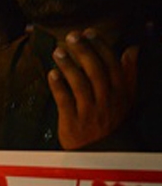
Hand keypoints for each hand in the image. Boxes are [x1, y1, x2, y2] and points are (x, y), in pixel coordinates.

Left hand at [49, 29, 138, 149]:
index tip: (88, 32)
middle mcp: (107, 100)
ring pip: (80, 84)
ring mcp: (90, 112)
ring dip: (68, 65)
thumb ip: (129, 73)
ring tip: (58, 51)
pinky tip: (51, 73)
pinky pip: (65, 101)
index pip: (111, 64)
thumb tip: (133, 48)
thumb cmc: (111, 120)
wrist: (102, 152)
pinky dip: (58, 86)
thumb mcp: (126, 97)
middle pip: (95, 71)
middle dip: (84, 51)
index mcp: (120, 91)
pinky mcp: (73, 123)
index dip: (100, 46)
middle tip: (71, 36)